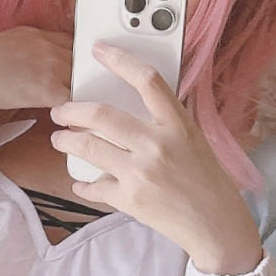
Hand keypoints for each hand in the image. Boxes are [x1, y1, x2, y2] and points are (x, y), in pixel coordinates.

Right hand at [0, 27, 74, 117]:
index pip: (70, 43)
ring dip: (81, 94)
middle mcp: (48, 46)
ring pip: (81, 80)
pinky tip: (73, 121)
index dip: (75, 59)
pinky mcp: (48, 89)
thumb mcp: (4, 45)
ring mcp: (51, 66)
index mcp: (37, 34)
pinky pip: (73, 101)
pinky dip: (74, 111)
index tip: (76, 71)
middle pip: (80, 60)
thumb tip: (26, 66)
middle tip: (86, 92)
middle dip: (82, 76)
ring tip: (83, 110)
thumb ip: (22, 51)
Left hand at [49, 44, 264, 274]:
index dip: (120, 59)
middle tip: (60, 112)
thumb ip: (165, 122)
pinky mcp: (130, 200)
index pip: (146, 80)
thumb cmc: (207, 182)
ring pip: (88, 147)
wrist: (215, 225)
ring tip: (60, 140)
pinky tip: (81, 182)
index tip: (99, 50)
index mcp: (178, 124)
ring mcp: (141, 173)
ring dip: (66, 142)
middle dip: (71, 110)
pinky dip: (83, 184)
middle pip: (102, 114)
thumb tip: (131, 106)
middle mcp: (157, 144)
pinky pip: (94, 187)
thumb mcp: (194, 141)